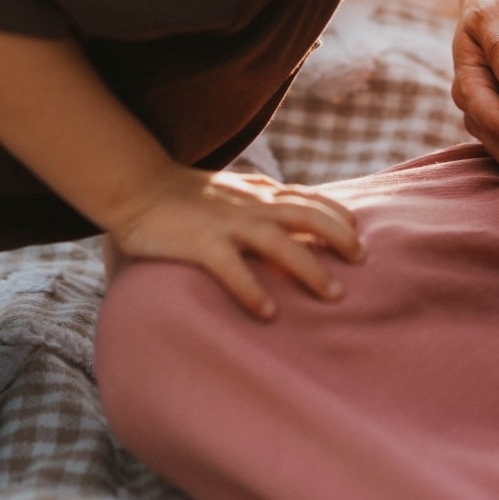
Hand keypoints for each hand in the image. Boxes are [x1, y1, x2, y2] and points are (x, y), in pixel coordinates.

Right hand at [102, 166, 363, 318]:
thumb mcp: (231, 190)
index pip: (308, 198)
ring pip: (280, 241)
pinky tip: (268, 314)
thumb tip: (289, 219)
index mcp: (257, 192)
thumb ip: (259, 200)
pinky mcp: (200, 243)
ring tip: (333, 295)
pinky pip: (232, 268)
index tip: (359, 232)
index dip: (338, 214)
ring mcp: (226, 223)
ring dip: (310, 268)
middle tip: (361, 261)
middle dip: (340, 237)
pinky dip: (252, 290)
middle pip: (307, 215)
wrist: (136, 185)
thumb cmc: (182, 193)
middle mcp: (249, 205)